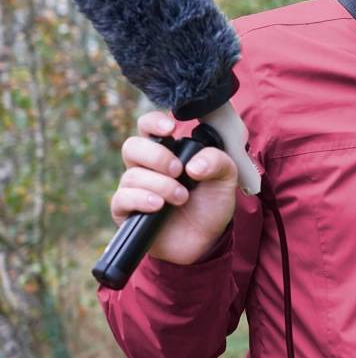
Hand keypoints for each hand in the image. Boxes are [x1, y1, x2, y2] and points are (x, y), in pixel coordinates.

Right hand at [110, 111, 238, 264]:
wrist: (206, 240)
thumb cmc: (211, 204)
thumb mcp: (226, 178)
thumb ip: (217, 161)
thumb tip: (194, 164)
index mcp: (168, 152)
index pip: (148, 126)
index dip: (153, 122)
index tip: (170, 128)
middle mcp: (146, 167)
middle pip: (132, 146)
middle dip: (156, 156)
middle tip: (178, 170)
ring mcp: (135, 189)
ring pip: (132, 175)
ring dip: (160, 184)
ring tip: (181, 197)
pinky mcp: (126, 212)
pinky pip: (122, 198)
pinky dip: (142, 199)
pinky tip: (159, 205)